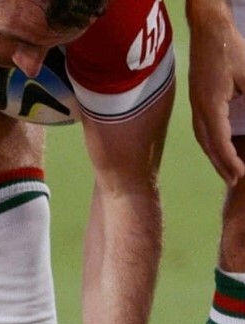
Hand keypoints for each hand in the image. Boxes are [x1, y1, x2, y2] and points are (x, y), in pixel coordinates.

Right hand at [188, 7, 244, 184]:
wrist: (207, 29)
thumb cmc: (230, 49)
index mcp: (211, 106)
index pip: (220, 141)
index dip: (230, 160)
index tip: (241, 174)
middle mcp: (199, 110)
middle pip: (209, 146)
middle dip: (221, 165)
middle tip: (234, 181)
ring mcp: (195, 106)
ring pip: (203, 140)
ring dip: (214, 157)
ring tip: (225, 170)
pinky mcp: (196, 101)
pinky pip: (201, 130)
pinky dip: (210, 144)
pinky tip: (216, 148)